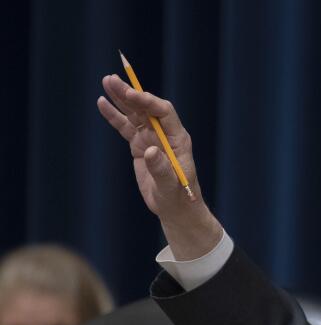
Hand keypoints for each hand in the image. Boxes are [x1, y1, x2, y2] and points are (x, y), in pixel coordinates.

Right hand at [97, 74, 221, 259]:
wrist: (174, 207)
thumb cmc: (177, 197)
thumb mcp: (170, 186)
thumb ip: (161, 169)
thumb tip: (150, 150)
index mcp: (178, 139)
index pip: (164, 113)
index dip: (149, 102)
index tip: (132, 94)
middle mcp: (165, 134)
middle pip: (147, 108)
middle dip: (131, 94)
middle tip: (113, 80)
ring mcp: (151, 138)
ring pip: (135, 114)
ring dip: (121, 98)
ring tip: (106, 81)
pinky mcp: (139, 145)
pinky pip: (125, 127)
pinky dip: (114, 115)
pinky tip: (102, 102)